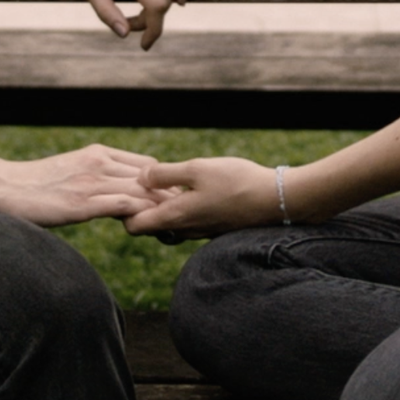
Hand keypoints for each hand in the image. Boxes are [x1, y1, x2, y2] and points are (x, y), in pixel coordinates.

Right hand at [0, 143, 165, 226]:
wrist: (3, 187)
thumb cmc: (35, 185)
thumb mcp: (73, 171)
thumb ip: (97, 177)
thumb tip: (118, 196)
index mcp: (98, 153)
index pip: (148, 164)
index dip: (162, 184)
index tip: (170, 203)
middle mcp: (100, 163)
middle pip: (152, 177)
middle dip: (168, 198)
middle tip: (181, 219)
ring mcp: (92, 182)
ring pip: (143, 191)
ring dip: (160, 209)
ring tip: (171, 228)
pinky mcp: (83, 203)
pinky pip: (125, 206)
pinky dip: (141, 216)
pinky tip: (146, 230)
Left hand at [122, 157, 288, 237]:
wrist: (277, 199)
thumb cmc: (237, 182)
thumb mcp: (197, 169)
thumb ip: (165, 174)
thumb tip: (140, 177)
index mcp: (175, 217)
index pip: (133, 226)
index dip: (122, 209)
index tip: (126, 188)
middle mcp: (184, 230)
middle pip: (148, 226)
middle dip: (140, 206)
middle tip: (142, 181)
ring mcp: (199, 230)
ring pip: (168, 223)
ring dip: (161, 205)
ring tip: (163, 181)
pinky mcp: (213, 226)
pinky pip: (186, 220)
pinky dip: (179, 206)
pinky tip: (187, 187)